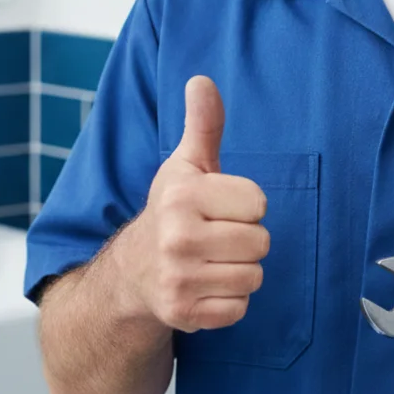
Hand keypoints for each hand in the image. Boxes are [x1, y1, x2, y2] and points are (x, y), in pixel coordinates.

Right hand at [122, 75, 268, 332]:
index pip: (258, 203)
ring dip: (239, 271)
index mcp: (182, 195)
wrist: (133, 270)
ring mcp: (178, 278)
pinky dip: (228, 301)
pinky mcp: (183, 313)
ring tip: (211, 261)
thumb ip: (203, 124)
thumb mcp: (186, 164)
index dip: (245, 205)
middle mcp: (177, 237)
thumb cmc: (173, 210)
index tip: (220, 207)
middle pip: (261, 243)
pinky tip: (205, 285)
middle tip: (216, 237)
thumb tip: (202, 79)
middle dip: (245, 240)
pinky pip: (239, 309)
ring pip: (253, 277)